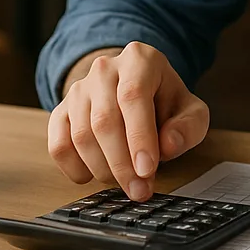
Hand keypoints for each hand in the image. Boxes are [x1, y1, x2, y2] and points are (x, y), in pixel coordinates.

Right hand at [47, 41, 208, 200]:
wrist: (135, 92)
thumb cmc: (165, 103)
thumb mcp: (190, 110)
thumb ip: (188, 127)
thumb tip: (168, 145)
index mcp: (140, 59)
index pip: (134, 96)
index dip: (139, 136)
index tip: (147, 170)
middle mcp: (104, 69)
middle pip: (105, 120)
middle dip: (122, 163)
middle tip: (139, 190)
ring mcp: (79, 89)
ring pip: (81, 135)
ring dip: (103, 169)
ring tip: (125, 182)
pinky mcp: (61, 111)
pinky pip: (59, 145)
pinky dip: (75, 168)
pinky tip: (95, 175)